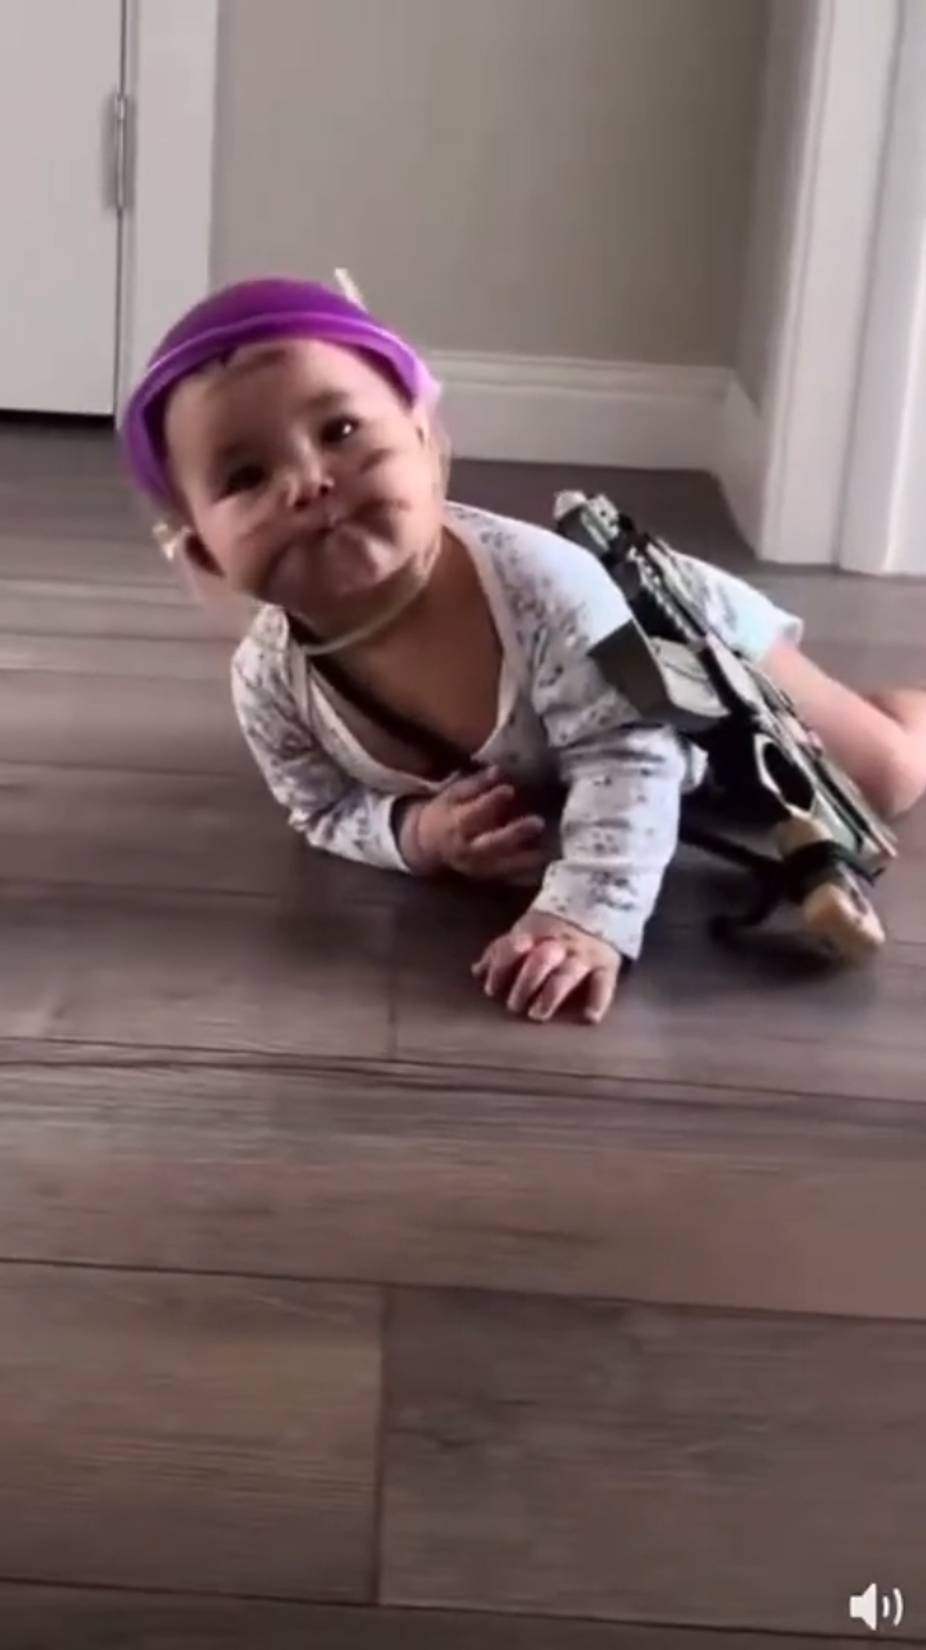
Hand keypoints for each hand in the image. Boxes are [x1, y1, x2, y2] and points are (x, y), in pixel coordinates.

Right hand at [399, 767, 547, 881]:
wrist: (430, 846)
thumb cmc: (446, 813)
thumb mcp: (453, 795)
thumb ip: (475, 785)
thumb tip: (498, 770)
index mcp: (455, 826)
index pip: (473, 814)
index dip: (490, 802)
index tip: (509, 789)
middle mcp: (468, 850)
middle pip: (491, 844)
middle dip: (515, 834)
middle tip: (538, 822)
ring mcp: (480, 867)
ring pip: (504, 866)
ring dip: (528, 858)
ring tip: (550, 847)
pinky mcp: (490, 877)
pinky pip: (512, 877)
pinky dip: (530, 871)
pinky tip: (547, 861)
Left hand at [472, 909, 621, 1023]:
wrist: (599, 902)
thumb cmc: (553, 926)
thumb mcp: (525, 931)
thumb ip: (501, 951)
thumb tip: (477, 972)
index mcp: (536, 932)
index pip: (514, 947)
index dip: (500, 968)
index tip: (491, 990)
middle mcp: (560, 943)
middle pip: (540, 961)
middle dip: (525, 984)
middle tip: (514, 1006)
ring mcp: (584, 954)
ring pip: (567, 974)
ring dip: (551, 996)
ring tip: (537, 1014)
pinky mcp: (607, 964)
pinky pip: (604, 983)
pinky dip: (598, 1000)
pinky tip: (589, 1017)